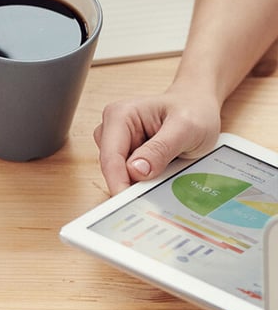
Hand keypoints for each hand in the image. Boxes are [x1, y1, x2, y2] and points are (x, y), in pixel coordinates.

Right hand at [93, 86, 221, 194]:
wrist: (199, 106)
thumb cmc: (194, 110)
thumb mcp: (186, 128)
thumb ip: (160, 149)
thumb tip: (136, 170)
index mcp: (120, 116)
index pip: (111, 157)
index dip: (118, 182)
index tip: (127, 203)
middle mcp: (112, 128)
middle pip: (112, 168)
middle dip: (132, 181)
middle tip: (160, 186)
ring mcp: (116, 142)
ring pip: (119, 174)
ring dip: (141, 179)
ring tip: (169, 165)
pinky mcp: (124, 153)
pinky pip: (128, 174)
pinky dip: (144, 178)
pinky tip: (163, 168)